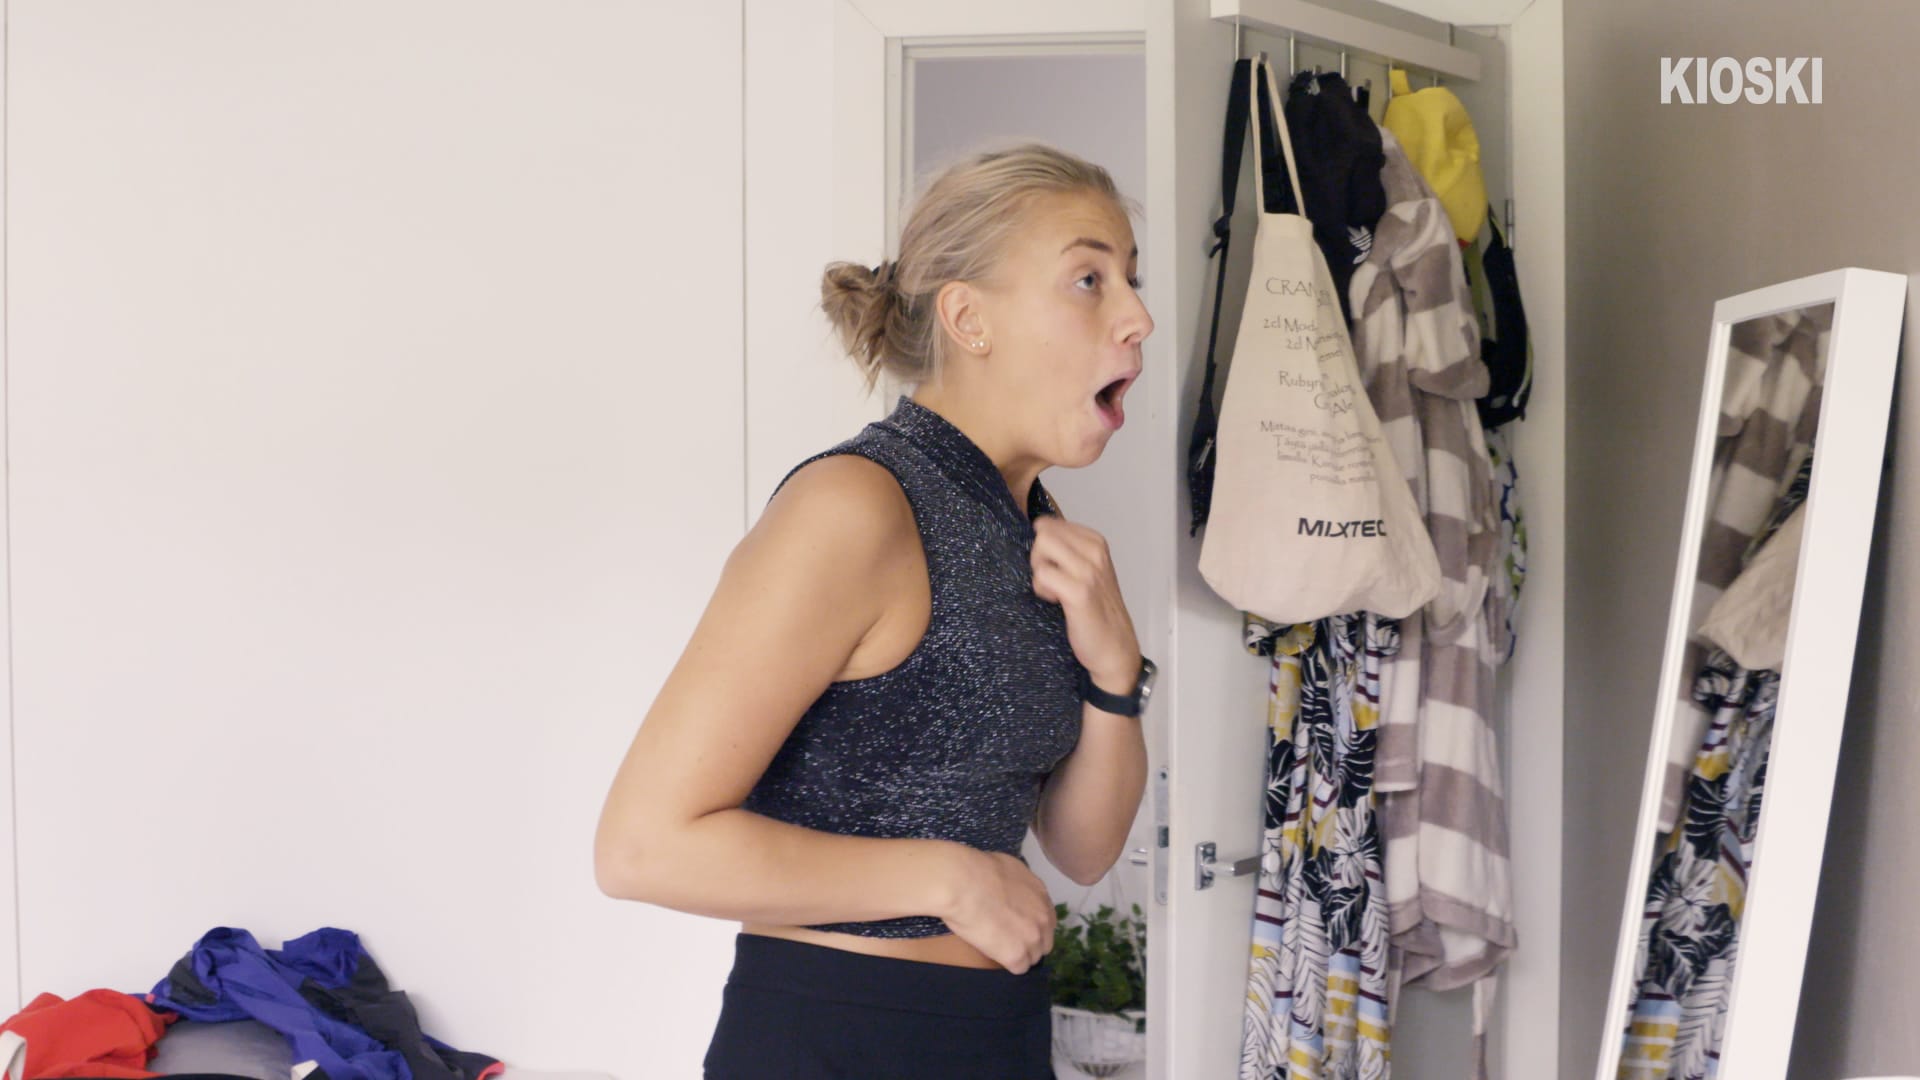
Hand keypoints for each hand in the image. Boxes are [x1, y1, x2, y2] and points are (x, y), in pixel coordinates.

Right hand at [940, 847, 1057, 973]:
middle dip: (1029, 943)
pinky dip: (1007, 964)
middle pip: (1044, 942)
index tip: (1017, 926)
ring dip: (1018, 955)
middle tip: (1007, 939)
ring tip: (998, 948)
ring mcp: (1032, 938)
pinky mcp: (1017, 955)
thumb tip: (1011, 888)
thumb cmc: (977, 870)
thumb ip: (1018, 884)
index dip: (1032, 925)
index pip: (1046, 920)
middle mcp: (1043, 917)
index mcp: (1041, 895)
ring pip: (1033, 957)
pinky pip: (1019, 968)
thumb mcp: (1008, 868)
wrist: (963, 883)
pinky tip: (993, 954)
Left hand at [1030, 516, 1141, 694]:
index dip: (1045, 547)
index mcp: (1096, 542)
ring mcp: (1088, 571)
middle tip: (1052, 580)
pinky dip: (1042, 590)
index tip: (1058, 568)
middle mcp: (1095, 552)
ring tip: (1056, 591)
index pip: (1050, 523)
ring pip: (1041, 548)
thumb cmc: (1097, 610)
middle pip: (1043, 533)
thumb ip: (1067, 549)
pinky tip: (1057, 602)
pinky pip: (1042, 575)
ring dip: (1040, 573)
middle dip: (1038, 557)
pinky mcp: (1079, 592)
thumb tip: (1038, 528)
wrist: (1114, 647)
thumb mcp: (1088, 569)